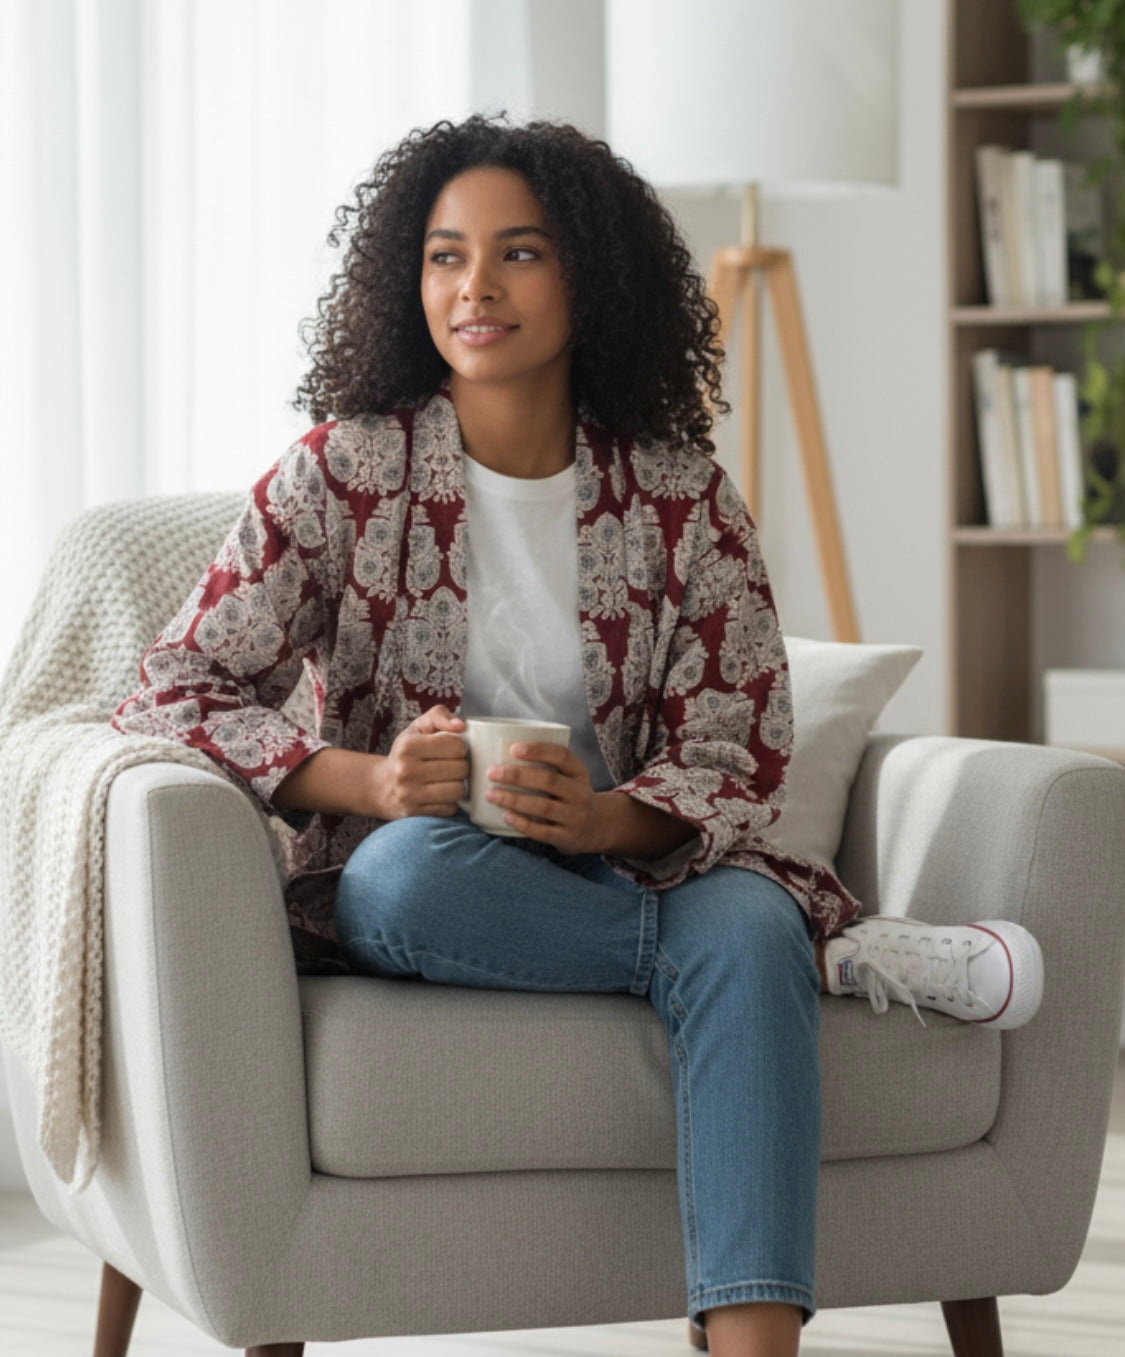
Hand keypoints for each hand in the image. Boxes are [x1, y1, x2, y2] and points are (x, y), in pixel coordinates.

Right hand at [371, 704, 468, 819]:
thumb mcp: (417, 728)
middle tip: (451, 766)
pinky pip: (450, 809)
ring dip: (458, 785)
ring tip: (448, 780)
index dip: (460, 747)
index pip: (456, 746)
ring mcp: (410, 795)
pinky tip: (440, 794)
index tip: (452, 749)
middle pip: (460, 769)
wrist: (380, 787)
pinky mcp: (415, 814)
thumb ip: (439, 716)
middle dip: (461, 766)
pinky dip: (450, 802)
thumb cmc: (405, 754)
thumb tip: (461, 725)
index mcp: (408, 746)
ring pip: (458, 791)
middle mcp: (406, 771)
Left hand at [485, 742, 601, 853]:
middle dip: (517, 776)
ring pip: (543, 807)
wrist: (596, 827)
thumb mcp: (570, 776)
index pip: (562, 756)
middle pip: (549, 781)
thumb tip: (502, 750)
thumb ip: (547, 765)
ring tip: (491, 795)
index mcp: (579, 772)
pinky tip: (506, 816)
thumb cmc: (570, 795)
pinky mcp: (566, 837)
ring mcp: (574, 817)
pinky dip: (522, 823)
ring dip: (514, 800)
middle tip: (492, 773)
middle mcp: (580, 793)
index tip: (514, 749)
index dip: (538, 750)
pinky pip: (543, 832)